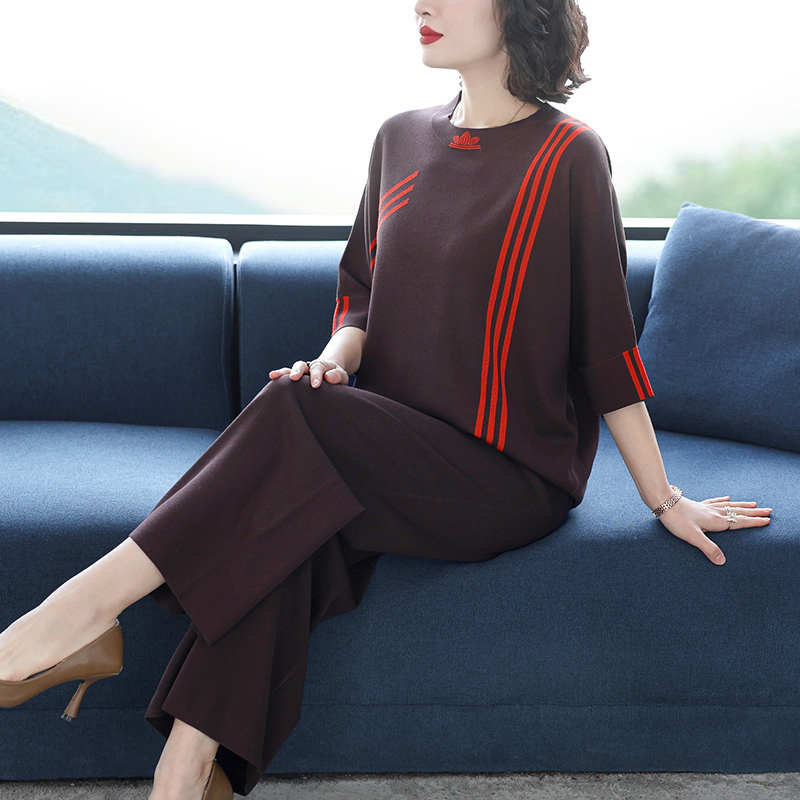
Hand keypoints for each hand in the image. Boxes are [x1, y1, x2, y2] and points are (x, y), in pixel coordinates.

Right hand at [268, 359, 348, 388]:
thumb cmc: (337, 378)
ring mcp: (301, 373)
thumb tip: (328, 377)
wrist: (331, 376)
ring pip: (292, 370)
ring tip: (274, 375)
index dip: (316, 375)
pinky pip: (286, 377)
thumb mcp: (342, 376)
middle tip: (294, 378)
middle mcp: (309, 367)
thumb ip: (337, 376)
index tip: (315, 385)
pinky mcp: (296, 380)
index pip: (318, 368)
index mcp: (322, 366)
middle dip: (297, 371)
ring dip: (284, 372)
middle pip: (302, 365)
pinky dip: (280, 376)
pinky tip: (272, 377)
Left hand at [657, 496, 771, 565]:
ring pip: (728, 505)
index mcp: (715, 521)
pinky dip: (723, 500)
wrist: (662, 502)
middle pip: (737, 512)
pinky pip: (714, 501)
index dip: (753, 522)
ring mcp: (705, 507)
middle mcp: (713, 513)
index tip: (767, 521)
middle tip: (769, 511)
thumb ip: (708, 548)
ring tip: (754, 504)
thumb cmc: (676, 520)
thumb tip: (722, 561)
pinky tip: (726, 498)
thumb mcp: (692, 537)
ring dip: (742, 506)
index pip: (739, 522)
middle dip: (754, 513)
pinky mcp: (697, 504)